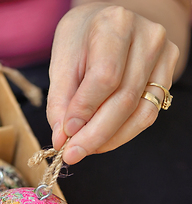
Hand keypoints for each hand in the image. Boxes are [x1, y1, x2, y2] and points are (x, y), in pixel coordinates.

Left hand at [47, 2, 179, 163]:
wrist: (108, 24)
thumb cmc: (82, 40)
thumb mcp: (62, 60)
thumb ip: (60, 100)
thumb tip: (62, 139)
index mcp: (116, 24)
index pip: (105, 77)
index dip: (84, 110)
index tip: (65, 134)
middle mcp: (148, 37)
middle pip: (124, 99)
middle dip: (94, 134)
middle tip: (72, 155)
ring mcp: (163, 57)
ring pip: (140, 113)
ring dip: (109, 139)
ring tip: (84, 150)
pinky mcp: (168, 76)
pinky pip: (148, 115)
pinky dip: (122, 135)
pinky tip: (101, 141)